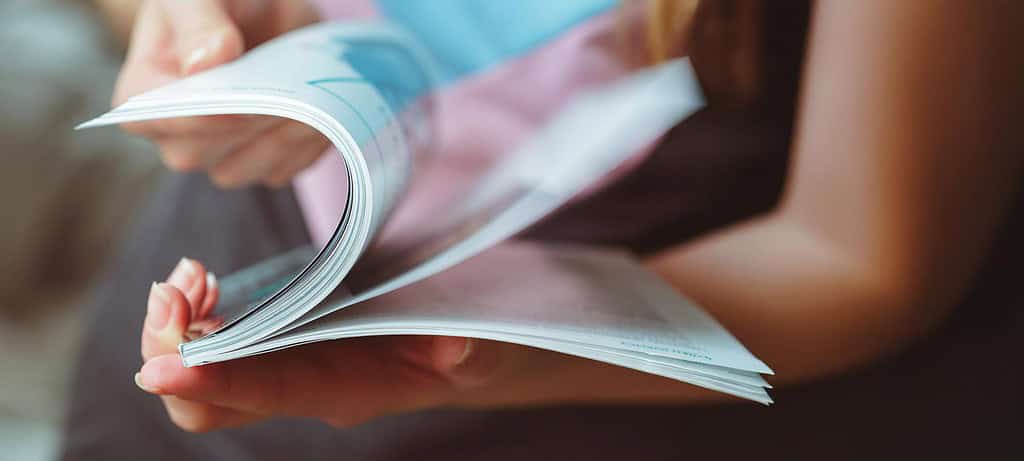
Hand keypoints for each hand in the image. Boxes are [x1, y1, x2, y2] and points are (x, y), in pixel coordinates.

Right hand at [115, 0, 328, 187]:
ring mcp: (221, 155)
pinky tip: (320, 109)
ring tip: (308, 95)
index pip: (157, 118)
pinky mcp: (265, 162)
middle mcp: (177, 135)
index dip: (199, 116)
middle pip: (202, 153)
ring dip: (281, 135)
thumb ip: (198, 23)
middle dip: (247, 122)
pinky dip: (306, 143)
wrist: (265, 11)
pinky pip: (285, 168)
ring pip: (245, 169)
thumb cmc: (218, 0)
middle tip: (286, 89)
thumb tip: (208, 60)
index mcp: (143, 94)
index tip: (239, 103)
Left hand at [135, 258, 516, 431]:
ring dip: (176, 329)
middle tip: (174, 292)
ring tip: (189, 276)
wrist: (463, 353)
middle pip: (209, 401)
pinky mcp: (279, 343)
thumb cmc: (468, 349)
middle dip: (171, 351)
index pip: (266, 394)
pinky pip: (215, 344)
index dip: (212, 383)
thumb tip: (456, 348)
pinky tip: (204, 280)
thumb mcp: (479, 347)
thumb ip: (468, 351)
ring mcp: (286, 369)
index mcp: (346, 390)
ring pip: (201, 372)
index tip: (165, 368)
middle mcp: (304, 388)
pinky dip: (194, 314)